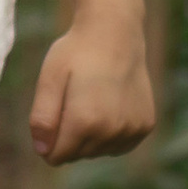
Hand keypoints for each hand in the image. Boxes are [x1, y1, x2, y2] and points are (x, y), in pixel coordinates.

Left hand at [28, 15, 155, 164]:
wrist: (116, 32)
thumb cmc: (77, 52)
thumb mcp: (50, 79)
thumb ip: (42, 118)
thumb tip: (43, 152)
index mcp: (85, 121)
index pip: (55, 157)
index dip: (48, 138)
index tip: (54, 111)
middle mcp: (112, 130)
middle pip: (77, 155)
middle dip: (69, 136)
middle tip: (74, 99)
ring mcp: (132, 130)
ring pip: (98, 152)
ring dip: (90, 135)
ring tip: (92, 99)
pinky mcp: (145, 126)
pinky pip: (118, 145)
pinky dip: (110, 133)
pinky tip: (109, 106)